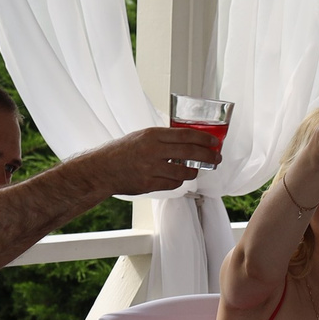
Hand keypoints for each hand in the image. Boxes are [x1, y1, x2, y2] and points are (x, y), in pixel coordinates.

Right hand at [105, 125, 222, 196]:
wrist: (102, 169)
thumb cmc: (122, 151)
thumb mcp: (142, 136)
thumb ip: (163, 138)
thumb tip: (189, 141)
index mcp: (152, 135)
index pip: (186, 135)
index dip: (204, 139)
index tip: (214, 142)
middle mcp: (153, 150)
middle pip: (190, 153)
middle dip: (208, 156)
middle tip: (216, 159)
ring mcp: (151, 169)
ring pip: (183, 172)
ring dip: (194, 172)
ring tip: (196, 170)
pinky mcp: (148, 184)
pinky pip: (172, 184)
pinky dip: (178, 182)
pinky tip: (179, 178)